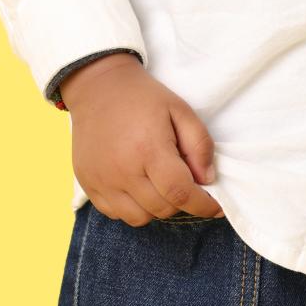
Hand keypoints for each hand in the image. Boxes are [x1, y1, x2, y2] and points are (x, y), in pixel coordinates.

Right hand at [61, 54, 225, 225]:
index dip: (203, 205)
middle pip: (162, 209)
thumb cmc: (143, 98)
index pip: (181, 193)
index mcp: (149, 149)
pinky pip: (116, 214)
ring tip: (158, 183)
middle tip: (183, 181)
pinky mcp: (88, 185)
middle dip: (180, 201)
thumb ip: (199, 144)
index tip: (216, 207)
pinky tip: (137, 185)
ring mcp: (102, 181)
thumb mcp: (180, 110)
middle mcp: (123, 171)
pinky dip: (132, 207)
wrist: (98, 87)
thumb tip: (206, 179)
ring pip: (140, 218)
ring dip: (156, 207)